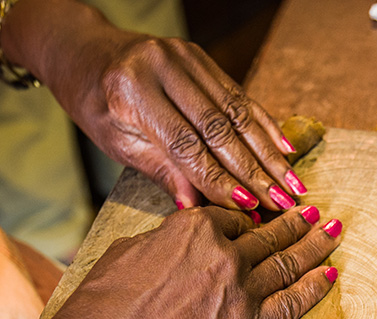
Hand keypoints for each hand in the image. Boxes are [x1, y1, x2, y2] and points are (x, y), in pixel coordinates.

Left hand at [0, 0, 305, 211]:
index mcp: (132, 90)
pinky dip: (265, 125)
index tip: (249, 208)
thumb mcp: (117, 142)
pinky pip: (239, 95)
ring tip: (293, 183)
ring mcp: (185, 57)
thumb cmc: (95, 104)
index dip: (220, 180)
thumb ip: (162, 170)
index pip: (186, 145)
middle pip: (220, 128)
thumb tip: (199, 209)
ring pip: (238, 112)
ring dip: (269, 152)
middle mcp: (162, 67)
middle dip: (255, 170)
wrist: (83, 51)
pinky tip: (286, 149)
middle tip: (282, 202)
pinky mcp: (200, 57)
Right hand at [52, 205, 341, 318]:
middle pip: (269, 235)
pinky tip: (330, 274)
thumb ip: (168, 239)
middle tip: (314, 213)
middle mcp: (226, 254)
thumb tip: (183, 239)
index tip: (263, 216)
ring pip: (288, 263)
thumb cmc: (103, 306)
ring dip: (315, 246)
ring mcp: (243, 291)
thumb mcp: (131, 250)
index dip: (249, 219)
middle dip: (295, 222)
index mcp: (195, 228)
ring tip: (333, 232)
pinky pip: (293, 302)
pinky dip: (315, 287)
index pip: (233, 218)